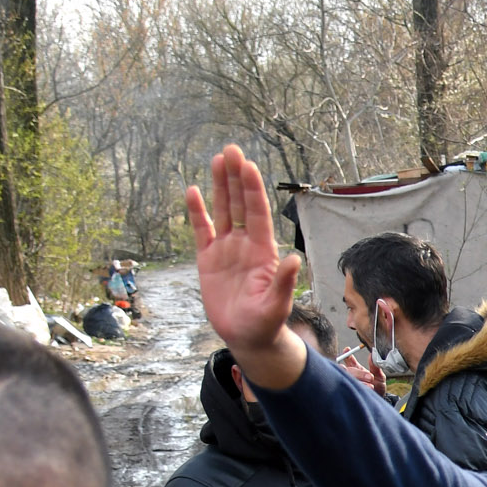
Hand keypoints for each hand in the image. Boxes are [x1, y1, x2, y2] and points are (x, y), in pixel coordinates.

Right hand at [185, 145, 307, 389]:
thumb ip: (283, 282)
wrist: (248, 337)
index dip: (252, 189)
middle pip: (239, 204)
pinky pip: (202, 231)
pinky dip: (197, 212)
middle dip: (236, 178)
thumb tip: (293, 259)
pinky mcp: (208, 260)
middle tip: (232, 150)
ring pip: (222, 211)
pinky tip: (193, 192)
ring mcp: (226, 250)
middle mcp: (245, 244)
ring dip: (220, 186)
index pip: (257, 213)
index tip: (248, 165)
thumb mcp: (276, 305)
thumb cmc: (266, 323)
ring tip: (217, 160)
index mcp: (263, 251)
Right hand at [332, 347, 385, 392]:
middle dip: (358, 373)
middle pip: (346, 369)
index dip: (346, 354)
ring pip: (346, 378)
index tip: (347, 349)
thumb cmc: (378, 388)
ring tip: (371, 386)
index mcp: (357, 369)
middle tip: (370, 377)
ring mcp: (349, 383)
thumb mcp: (380, 376)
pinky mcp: (348, 392)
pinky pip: (348, 388)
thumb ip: (375, 366)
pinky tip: (365, 390)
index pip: (349, 360)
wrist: (379, 400)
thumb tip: (372, 355)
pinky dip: (357, 388)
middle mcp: (351, 375)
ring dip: (358, 381)